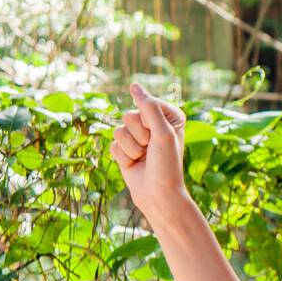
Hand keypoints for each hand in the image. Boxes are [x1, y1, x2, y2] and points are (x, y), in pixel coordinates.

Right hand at [108, 82, 188, 221]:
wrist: (158, 195)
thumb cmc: (167, 164)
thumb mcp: (162, 133)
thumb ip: (148, 107)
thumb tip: (134, 85)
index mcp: (168, 115)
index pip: (145, 103)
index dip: (150, 123)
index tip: (161, 138)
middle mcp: (152, 123)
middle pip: (128, 115)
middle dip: (139, 136)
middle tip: (151, 150)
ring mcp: (137, 136)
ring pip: (118, 130)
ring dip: (131, 148)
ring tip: (143, 158)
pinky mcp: (124, 149)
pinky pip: (113, 145)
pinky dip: (123, 157)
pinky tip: (134, 164)